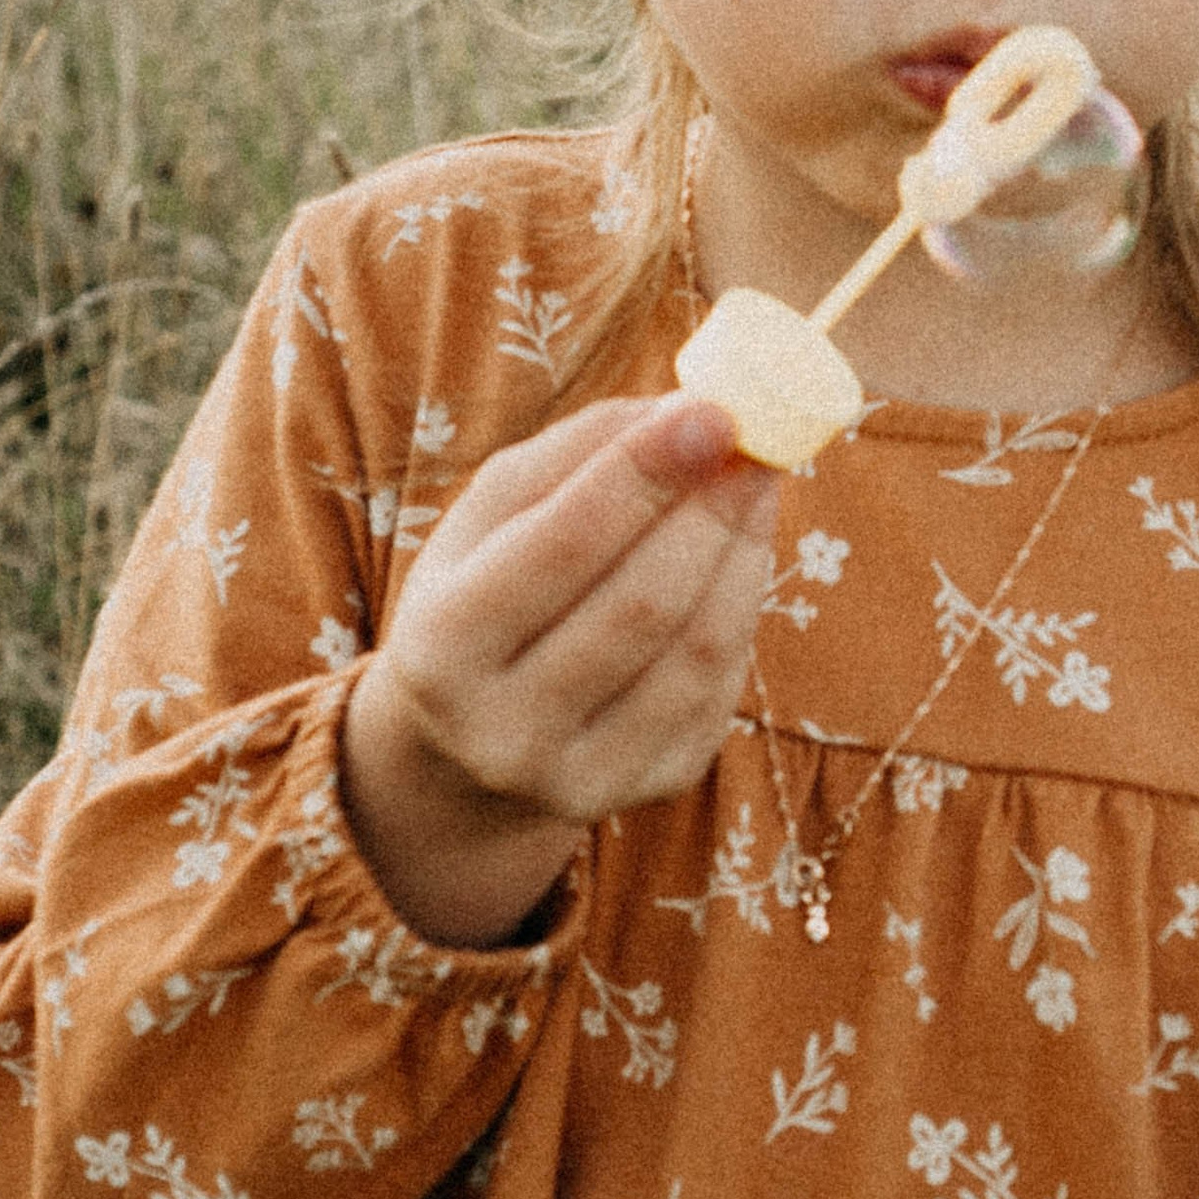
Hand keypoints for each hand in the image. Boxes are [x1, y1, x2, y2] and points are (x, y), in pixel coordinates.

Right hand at [342, 396, 780, 945]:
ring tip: (756, 483)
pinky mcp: (647, 789)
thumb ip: (575, 454)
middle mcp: (505, 730)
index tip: (712, 410)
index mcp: (442, 650)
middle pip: (641, 602)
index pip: (563, 545)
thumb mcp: (486, 521)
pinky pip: (719, 688)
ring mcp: (580, 776)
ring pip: (697, 650)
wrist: (464, 751)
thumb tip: (687, 410)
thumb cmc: (481, 598)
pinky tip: (742, 553)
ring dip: (742, 551)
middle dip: (708, 507)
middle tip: (752, 439)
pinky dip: (743, 606)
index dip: (646, 472)